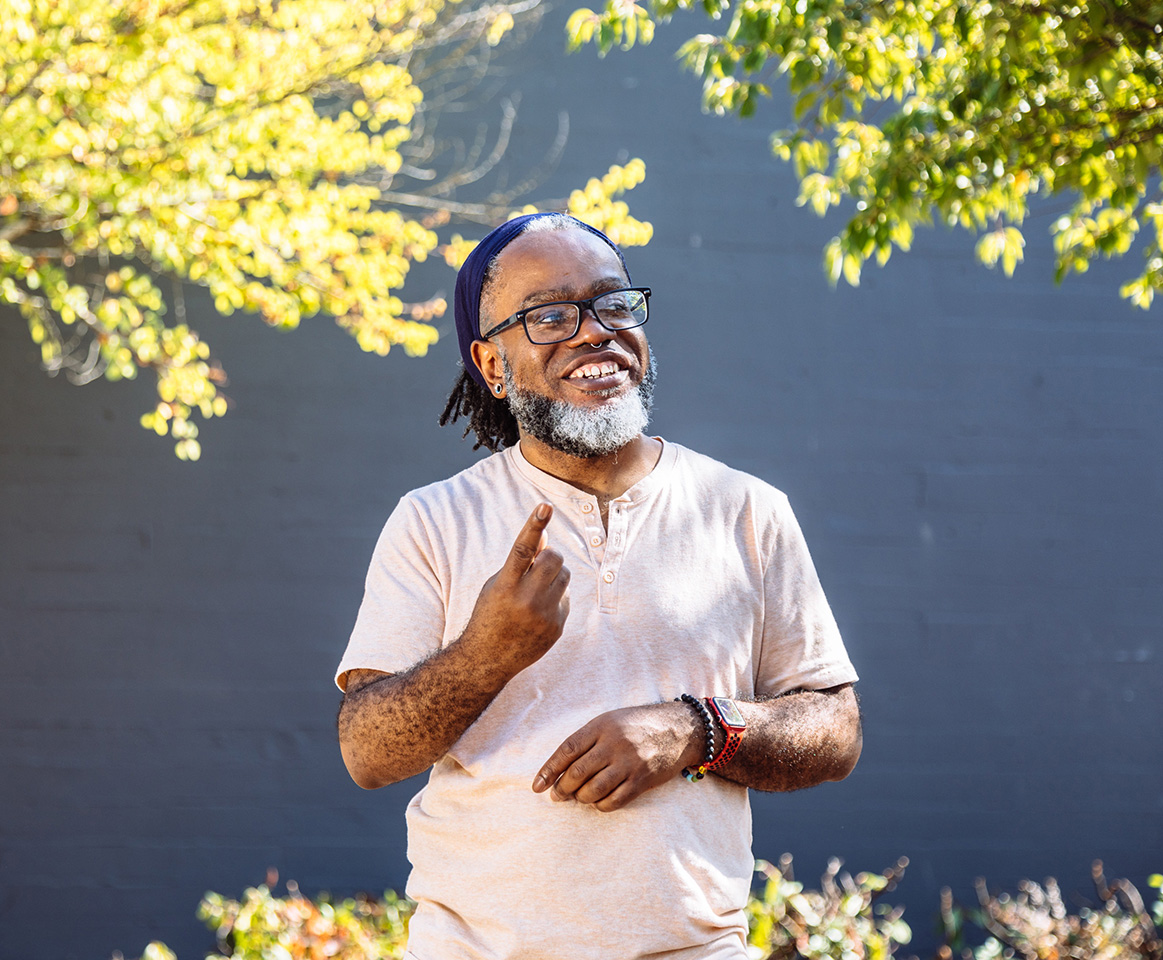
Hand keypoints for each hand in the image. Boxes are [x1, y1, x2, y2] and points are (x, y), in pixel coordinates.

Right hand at [462, 503, 569, 674]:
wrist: (488, 659)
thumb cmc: (490, 614)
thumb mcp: (498, 584)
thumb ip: (521, 563)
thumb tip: (545, 537)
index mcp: (505, 585)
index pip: (522, 549)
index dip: (534, 525)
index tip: (545, 506)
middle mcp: (526, 599)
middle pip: (554, 558)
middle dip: (550, 556)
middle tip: (540, 564)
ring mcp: (544, 614)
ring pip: (564, 575)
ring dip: (554, 575)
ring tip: (536, 590)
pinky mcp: (556, 626)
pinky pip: (566, 598)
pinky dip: (555, 598)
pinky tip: (538, 613)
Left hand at [531, 703, 703, 811]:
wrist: (680, 729)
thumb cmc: (638, 724)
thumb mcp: (611, 721)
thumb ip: (588, 740)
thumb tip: (562, 770)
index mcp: (602, 725)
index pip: (567, 749)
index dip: (549, 770)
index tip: (537, 786)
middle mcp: (614, 744)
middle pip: (577, 773)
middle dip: (562, 788)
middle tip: (557, 796)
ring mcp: (629, 763)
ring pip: (593, 790)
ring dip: (580, 798)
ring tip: (577, 798)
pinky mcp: (642, 780)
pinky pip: (614, 801)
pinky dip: (600, 805)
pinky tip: (598, 802)